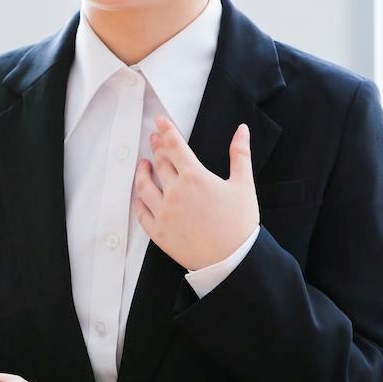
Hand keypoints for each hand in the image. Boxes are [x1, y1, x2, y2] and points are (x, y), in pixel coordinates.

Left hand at [133, 117, 258, 270]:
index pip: (174, 146)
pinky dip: (139, 201)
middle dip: (156, 147)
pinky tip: (140, 195)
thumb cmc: (240, 223)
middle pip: (159, 163)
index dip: (165, 130)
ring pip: (144, 186)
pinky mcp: (158, 232)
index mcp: (194, 177)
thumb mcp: (243, 184)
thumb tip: (241, 130)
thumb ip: (240, 154)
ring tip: (143, 164)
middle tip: (155, 139)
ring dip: (142, 172)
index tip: (159, 121)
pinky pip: (142, 213)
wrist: (232, 260)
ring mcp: (163, 212)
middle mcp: (174, 192)